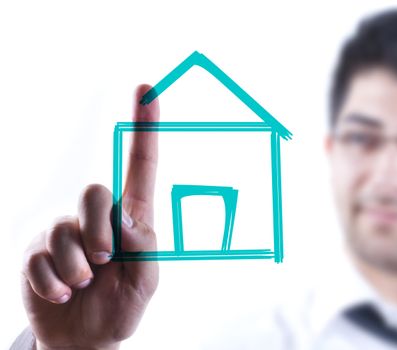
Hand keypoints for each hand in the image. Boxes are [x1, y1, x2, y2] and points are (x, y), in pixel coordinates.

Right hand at [21, 84, 159, 349]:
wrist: (86, 338)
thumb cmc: (123, 303)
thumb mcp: (147, 280)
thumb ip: (143, 247)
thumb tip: (123, 218)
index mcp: (131, 218)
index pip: (141, 167)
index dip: (145, 129)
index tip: (149, 90)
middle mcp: (96, 217)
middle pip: (95, 192)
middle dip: (99, 230)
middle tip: (105, 261)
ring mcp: (62, 232)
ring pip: (64, 231)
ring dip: (77, 268)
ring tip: (83, 285)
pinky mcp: (35, 253)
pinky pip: (39, 259)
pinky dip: (53, 284)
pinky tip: (61, 294)